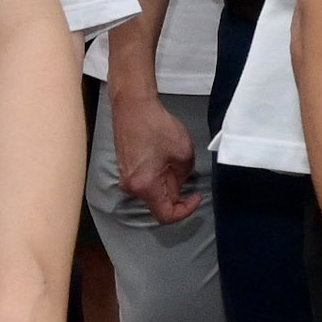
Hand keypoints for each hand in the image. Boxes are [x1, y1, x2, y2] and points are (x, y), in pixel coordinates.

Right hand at [113, 81, 199, 224]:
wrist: (132, 106)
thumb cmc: (155, 126)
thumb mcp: (183, 153)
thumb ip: (184, 175)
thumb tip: (180, 182)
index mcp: (145, 186)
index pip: (165, 215)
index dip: (184, 211)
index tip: (195, 197)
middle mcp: (131, 187)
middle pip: (159, 203)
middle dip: (177, 193)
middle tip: (186, 173)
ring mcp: (126, 178)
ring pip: (153, 191)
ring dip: (168, 182)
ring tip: (175, 160)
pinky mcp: (126, 168)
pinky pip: (146, 180)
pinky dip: (159, 175)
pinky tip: (164, 156)